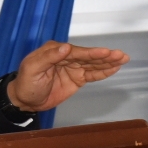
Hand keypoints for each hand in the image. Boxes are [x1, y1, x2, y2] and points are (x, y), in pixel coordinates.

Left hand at [6, 41, 128, 112]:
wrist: (24, 100)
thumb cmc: (26, 83)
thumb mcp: (32, 69)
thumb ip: (49, 57)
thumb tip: (65, 47)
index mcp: (55, 50)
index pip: (76, 52)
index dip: (91, 53)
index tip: (104, 52)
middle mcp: (66, 56)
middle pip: (88, 56)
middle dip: (104, 56)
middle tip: (119, 54)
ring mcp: (73, 68)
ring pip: (93, 64)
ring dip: (108, 62)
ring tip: (123, 58)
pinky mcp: (77, 79)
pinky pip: (92, 75)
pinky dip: (104, 72)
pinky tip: (115, 68)